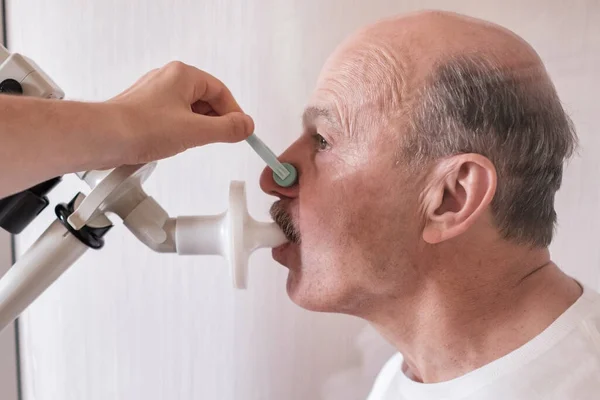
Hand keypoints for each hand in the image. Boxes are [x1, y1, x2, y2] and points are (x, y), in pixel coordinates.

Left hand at [108, 61, 253, 164]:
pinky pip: (173, 116)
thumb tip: (245, 126)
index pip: (221, 92)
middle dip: (215, 121)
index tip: (240, 131)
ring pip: (190, 109)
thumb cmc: (140, 128)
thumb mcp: (196, 131)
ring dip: (197, 127)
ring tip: (191, 143)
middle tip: (220, 139)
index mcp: (183, 75)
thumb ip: (227, 129)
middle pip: (206, 99)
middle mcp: (168, 79)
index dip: (234, 113)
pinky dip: (180, 130)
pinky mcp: (145, 109)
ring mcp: (155, 93)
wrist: (103, 138)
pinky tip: (174, 143)